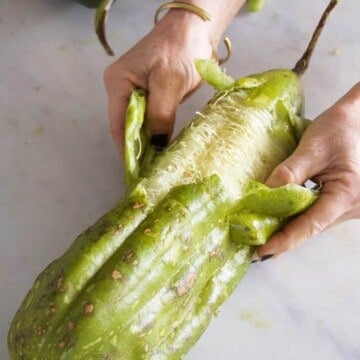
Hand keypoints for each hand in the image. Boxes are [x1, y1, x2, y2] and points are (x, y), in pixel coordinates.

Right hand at [103, 1, 244, 155]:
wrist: (195, 30)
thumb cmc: (180, 50)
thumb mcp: (169, 82)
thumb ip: (160, 114)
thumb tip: (156, 145)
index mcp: (118, 83)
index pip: (119, 123)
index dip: (127, 148)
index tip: (136, 170)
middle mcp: (122, 90)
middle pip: (126, 126)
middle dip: (137, 149)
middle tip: (148, 172)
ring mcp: (136, 93)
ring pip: (139, 125)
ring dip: (147, 143)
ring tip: (155, 166)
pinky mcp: (151, 96)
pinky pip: (150, 119)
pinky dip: (156, 133)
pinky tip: (162, 149)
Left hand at [258, 82, 359, 257]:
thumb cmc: (340, 128)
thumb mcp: (312, 148)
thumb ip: (288, 173)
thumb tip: (261, 196)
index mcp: (347, 194)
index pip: (311, 224)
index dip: (285, 239)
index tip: (263, 252)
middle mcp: (353, 206)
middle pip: (312, 226)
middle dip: (283, 236)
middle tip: (255, 245)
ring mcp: (352, 206)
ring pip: (315, 221)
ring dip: (290, 226)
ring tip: (263, 232)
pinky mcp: (346, 201)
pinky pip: (319, 213)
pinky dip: (299, 216)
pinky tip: (281, 218)